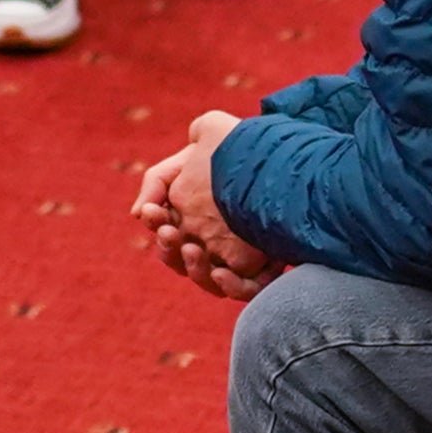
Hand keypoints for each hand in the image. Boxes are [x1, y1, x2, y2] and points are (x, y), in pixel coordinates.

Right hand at [133, 130, 273, 296]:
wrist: (293, 152)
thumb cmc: (247, 147)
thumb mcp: (205, 142)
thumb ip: (164, 173)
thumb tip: (138, 214)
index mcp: (193, 217)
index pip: (165, 228)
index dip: (156, 222)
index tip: (152, 210)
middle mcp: (213, 241)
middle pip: (180, 258)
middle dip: (169, 248)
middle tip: (170, 232)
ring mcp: (238, 257)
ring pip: (206, 278)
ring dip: (194, 269)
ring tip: (193, 249)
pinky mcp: (265, 270)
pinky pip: (245, 290)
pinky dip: (230, 287)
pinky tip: (223, 272)